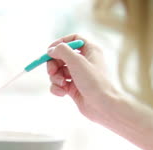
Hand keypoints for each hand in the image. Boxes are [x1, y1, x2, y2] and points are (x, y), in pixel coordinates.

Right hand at [47, 34, 152, 149]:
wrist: (103, 106)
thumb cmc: (94, 82)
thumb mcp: (77, 61)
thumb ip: (62, 51)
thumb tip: (51, 50)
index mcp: (90, 50)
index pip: (73, 39)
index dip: (60, 43)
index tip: (49, 50)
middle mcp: (84, 61)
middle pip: (61, 56)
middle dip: (53, 64)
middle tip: (51, 71)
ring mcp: (78, 75)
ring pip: (58, 71)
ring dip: (55, 77)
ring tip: (61, 84)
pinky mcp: (73, 88)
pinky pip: (59, 84)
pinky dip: (57, 88)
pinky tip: (62, 93)